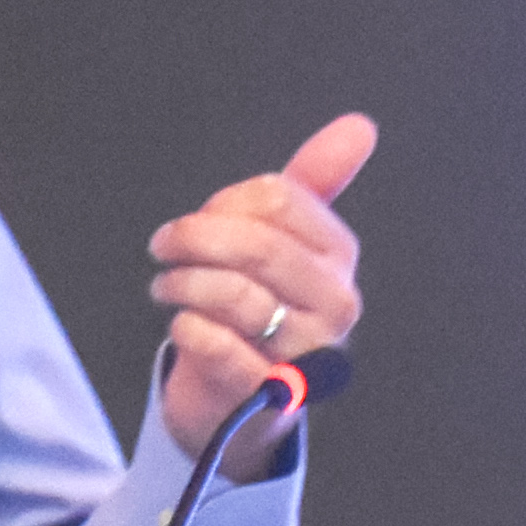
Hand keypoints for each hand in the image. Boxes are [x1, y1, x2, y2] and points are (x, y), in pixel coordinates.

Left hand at [147, 111, 376, 448]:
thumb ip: (316, 179)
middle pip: (256, 245)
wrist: (246, 401)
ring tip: (166, 287)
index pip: (278, 199)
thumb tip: (361, 124)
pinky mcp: (270, 395)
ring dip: (180, 284)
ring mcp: (307, 352)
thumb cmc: (263, 306)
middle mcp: (335, 304)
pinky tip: (182, 325)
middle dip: (195, 238)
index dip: (226, 203)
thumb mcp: (286, 239)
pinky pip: (217, 344)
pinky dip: (187, 328)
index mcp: (339, 255)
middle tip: (164, 246)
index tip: (205, 218)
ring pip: (232, 294)